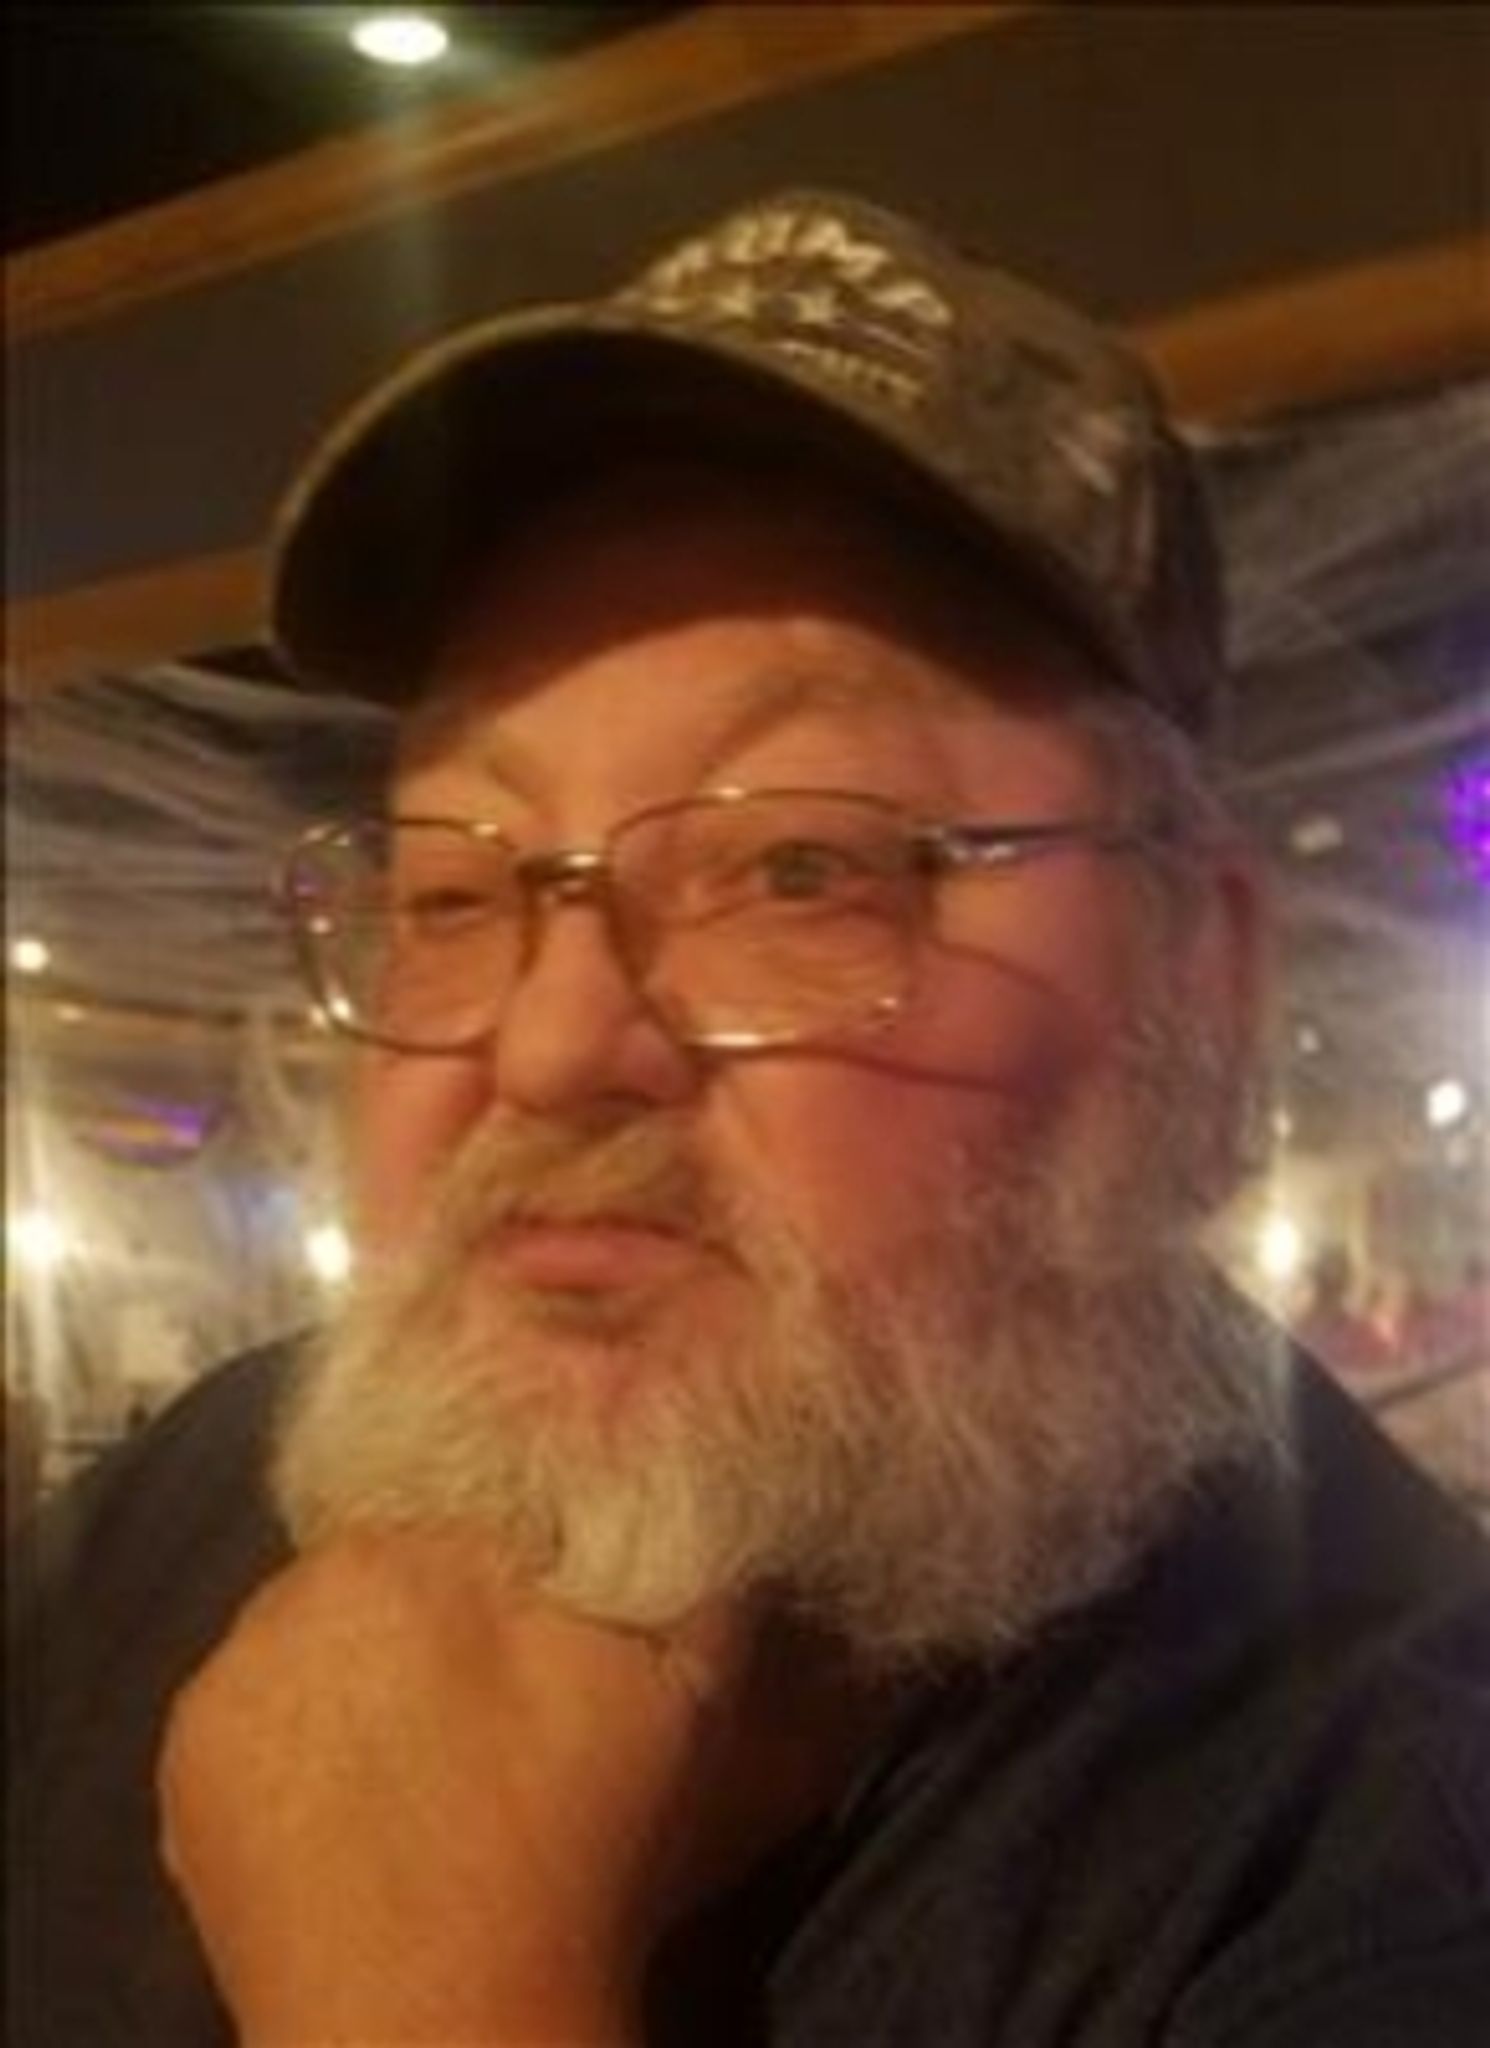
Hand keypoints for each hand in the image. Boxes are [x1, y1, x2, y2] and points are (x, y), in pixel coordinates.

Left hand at [157, 1530, 749, 2044]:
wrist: (447, 2025)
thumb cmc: (571, 1844)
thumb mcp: (678, 1688)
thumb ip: (687, 1568)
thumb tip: (695, 1497)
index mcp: (407, 1547)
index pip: (466, 1504)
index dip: (513, 1555)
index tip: (544, 1608)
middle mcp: (292, 1591)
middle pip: (380, 1564)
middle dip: (431, 1605)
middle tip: (490, 1681)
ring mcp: (224, 1683)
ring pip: (313, 1631)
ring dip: (360, 1660)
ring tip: (423, 1742)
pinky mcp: (185, 1768)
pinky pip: (257, 1711)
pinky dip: (299, 1731)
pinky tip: (354, 1790)